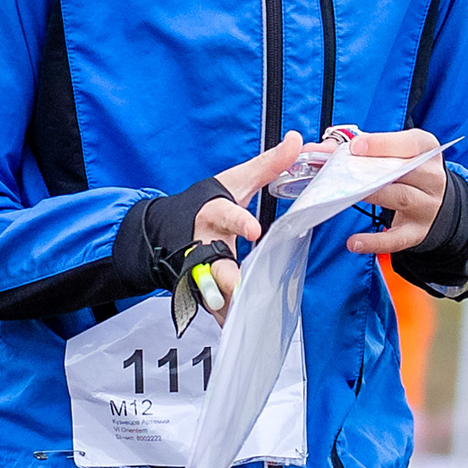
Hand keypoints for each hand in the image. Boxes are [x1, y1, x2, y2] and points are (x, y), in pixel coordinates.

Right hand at [187, 133, 304, 322]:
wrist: (169, 227)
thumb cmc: (210, 202)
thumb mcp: (237, 181)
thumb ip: (269, 164)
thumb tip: (297, 140)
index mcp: (214, 213)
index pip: (226, 215)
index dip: (239, 222)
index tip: (254, 230)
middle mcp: (203, 242)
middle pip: (212, 262)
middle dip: (224, 276)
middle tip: (236, 287)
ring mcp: (198, 266)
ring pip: (208, 289)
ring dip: (221, 304)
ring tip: (235, 317)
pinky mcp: (199, 285)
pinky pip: (212, 306)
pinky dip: (222, 318)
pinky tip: (232, 328)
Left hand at [343, 130, 448, 256]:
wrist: (434, 201)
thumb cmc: (403, 169)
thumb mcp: (392, 152)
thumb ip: (357, 148)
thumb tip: (315, 150)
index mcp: (426, 149)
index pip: (409, 143)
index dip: (382, 144)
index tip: (355, 147)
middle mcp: (431, 177)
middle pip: (406, 171)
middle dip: (374, 170)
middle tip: (344, 172)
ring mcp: (427, 206)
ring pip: (401, 199)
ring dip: (373, 196)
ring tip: (346, 196)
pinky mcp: (417, 232)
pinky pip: (396, 238)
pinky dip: (374, 242)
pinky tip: (353, 242)